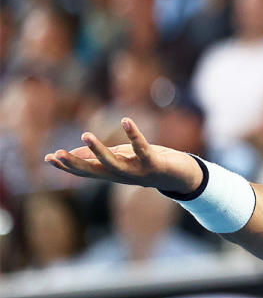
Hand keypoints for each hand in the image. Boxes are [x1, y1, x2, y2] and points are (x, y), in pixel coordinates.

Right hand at [44, 117, 202, 193]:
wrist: (179, 176)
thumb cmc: (146, 164)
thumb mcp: (120, 159)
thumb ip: (99, 157)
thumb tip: (74, 152)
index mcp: (112, 173)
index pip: (85, 171)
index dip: (67, 166)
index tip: (47, 158)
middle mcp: (122, 175)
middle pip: (94, 171)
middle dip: (75, 163)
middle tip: (56, 153)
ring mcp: (137, 171)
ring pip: (114, 162)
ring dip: (98, 150)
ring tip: (85, 135)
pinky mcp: (153, 163)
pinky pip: (142, 147)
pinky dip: (134, 134)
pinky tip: (126, 121)